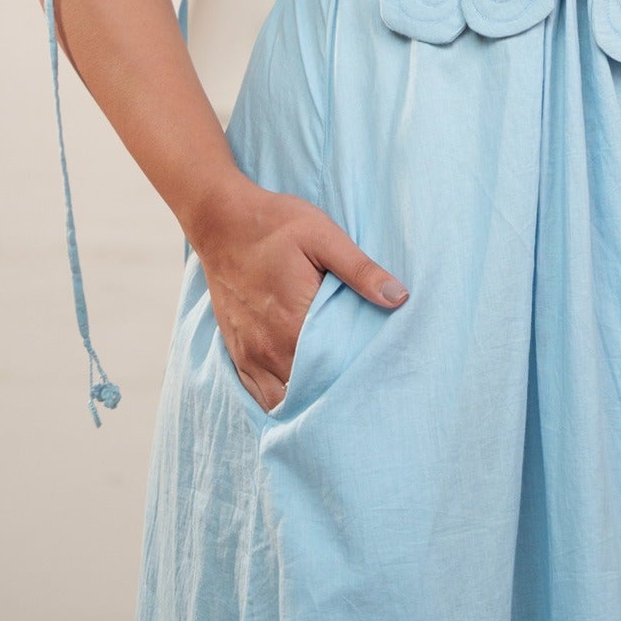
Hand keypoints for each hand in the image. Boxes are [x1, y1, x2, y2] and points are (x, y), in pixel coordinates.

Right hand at [193, 176, 409, 411]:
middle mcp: (269, 348)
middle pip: (308, 392)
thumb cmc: (275, 225)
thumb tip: (399, 297)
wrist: (221, 219)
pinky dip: (278, 398)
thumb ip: (361, 270)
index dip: (356, 380)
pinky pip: (257, 393)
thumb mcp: (324, 237)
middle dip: (334, 394)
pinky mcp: (236, 350)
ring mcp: (249, 353)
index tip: (376, 376)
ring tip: (332, 390)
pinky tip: (298, 389)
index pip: (334, 373)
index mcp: (294, 323)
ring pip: (281, 401)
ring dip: (306, 399)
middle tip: (360, 387)